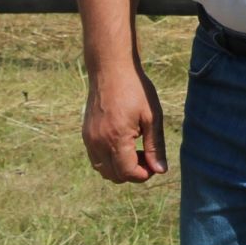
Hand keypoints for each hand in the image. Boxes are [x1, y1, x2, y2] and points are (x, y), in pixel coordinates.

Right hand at [82, 63, 166, 183]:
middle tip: (147, 157)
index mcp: (116, 138)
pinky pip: (95, 158)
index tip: (154, 165)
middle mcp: (98, 142)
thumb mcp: (152, 116)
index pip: (127, 172)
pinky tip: (123, 144)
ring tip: (136, 150)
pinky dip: (109, 160)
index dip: (143, 174)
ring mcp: (89, 139)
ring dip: (119, 168)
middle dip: (132, 173)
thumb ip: (155, 146)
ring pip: (102, 170)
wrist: (111, 68)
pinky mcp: (86, 134)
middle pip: (114, 175)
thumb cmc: (135, 89)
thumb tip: (160, 170)